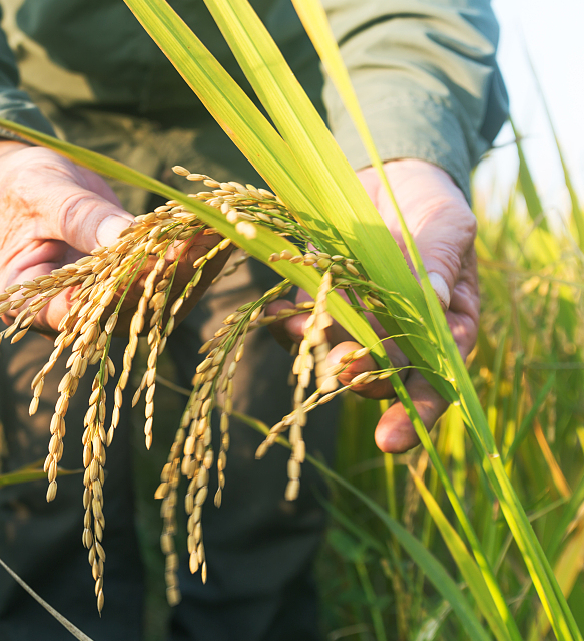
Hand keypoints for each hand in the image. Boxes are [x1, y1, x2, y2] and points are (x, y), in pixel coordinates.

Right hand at [0, 140, 224, 332]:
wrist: (26, 182)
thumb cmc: (22, 187)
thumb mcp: (44, 195)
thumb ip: (81, 219)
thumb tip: (124, 237)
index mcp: (30, 304)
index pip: (76, 313)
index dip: (117, 292)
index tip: (154, 262)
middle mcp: (70, 317)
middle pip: (123, 311)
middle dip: (166, 276)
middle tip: (201, 241)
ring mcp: (103, 306)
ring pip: (153, 302)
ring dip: (190, 268)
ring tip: (220, 231)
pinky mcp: (129, 288)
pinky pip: (163, 281)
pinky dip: (191, 256)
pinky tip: (216, 230)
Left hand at [268, 159, 478, 452]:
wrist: (387, 173)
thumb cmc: (432, 205)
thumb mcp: (448, 225)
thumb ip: (441, 259)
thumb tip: (431, 294)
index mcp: (444, 328)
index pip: (437, 380)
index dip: (418, 412)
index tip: (392, 440)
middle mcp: (398, 335)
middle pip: (382, 375)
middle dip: (362, 378)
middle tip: (342, 371)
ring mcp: (354, 321)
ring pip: (336, 354)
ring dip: (320, 353)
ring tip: (304, 338)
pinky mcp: (316, 300)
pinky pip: (300, 324)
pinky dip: (290, 326)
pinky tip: (282, 319)